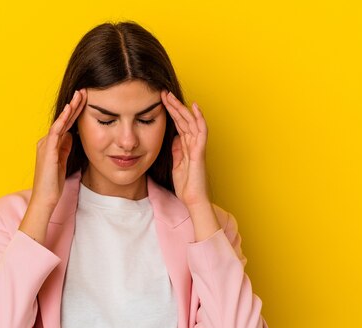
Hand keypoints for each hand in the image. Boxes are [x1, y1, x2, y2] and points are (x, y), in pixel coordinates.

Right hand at [30, 89, 86, 210]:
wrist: (45, 198)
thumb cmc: (53, 184)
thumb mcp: (62, 162)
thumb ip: (65, 148)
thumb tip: (71, 135)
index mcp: (51, 144)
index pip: (65, 124)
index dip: (75, 112)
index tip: (85, 101)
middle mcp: (47, 141)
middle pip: (63, 120)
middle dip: (74, 105)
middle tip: (83, 91)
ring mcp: (46, 144)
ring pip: (60, 122)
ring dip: (70, 108)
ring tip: (79, 96)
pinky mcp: (47, 150)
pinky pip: (56, 131)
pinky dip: (63, 119)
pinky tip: (69, 110)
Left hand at [161, 90, 210, 207]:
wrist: (193, 200)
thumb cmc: (186, 185)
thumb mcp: (176, 164)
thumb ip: (176, 150)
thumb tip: (174, 138)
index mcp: (186, 146)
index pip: (178, 125)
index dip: (171, 112)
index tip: (160, 101)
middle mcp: (193, 143)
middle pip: (183, 120)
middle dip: (174, 106)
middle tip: (163, 93)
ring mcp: (198, 146)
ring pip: (191, 122)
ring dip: (181, 108)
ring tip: (171, 97)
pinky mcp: (200, 151)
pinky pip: (201, 131)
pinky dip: (199, 118)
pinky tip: (194, 107)